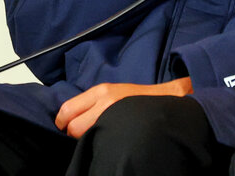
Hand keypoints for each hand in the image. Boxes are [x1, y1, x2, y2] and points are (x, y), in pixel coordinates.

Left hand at [53, 78, 191, 138]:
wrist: (170, 102)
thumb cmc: (141, 99)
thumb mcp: (115, 92)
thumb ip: (94, 102)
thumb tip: (71, 117)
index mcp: (102, 90)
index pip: (67, 109)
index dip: (64, 122)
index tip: (67, 127)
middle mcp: (105, 101)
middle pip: (72, 126)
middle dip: (74, 133)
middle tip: (84, 135)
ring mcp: (114, 114)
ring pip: (84, 135)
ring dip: (86, 139)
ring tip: (97, 138)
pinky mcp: (123, 127)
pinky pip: (100, 141)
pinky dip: (98, 143)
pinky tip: (106, 142)